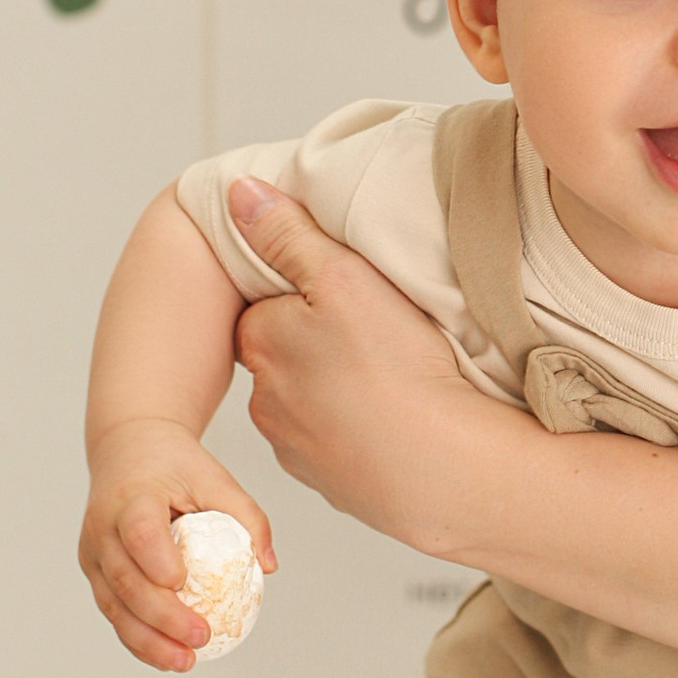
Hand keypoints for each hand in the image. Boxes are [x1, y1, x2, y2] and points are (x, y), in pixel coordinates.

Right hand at [80, 422, 274, 674]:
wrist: (128, 449)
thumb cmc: (176, 465)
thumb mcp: (214, 477)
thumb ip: (246, 516)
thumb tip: (269, 566)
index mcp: (132, 497)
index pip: (139, 531)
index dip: (156, 560)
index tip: (182, 583)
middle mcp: (103, 527)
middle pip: (125, 579)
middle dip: (161, 616)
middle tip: (201, 636)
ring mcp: (94, 553)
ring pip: (114, 605)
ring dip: (147, 640)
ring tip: (184, 662)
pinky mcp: (95, 572)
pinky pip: (114, 611)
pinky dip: (138, 638)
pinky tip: (167, 657)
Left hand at [227, 183, 477, 542]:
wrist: (439, 468)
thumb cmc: (395, 369)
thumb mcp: (341, 276)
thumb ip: (288, 234)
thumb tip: (238, 193)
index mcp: (263, 342)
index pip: (266, 306)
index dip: (305, 295)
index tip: (345, 296)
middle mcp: (265, 399)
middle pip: (285, 355)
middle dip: (317, 345)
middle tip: (375, 336)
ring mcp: (296, 447)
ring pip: (310, 403)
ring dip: (337, 392)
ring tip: (390, 381)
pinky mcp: (331, 484)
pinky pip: (336, 447)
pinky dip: (358, 434)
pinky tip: (394, 422)